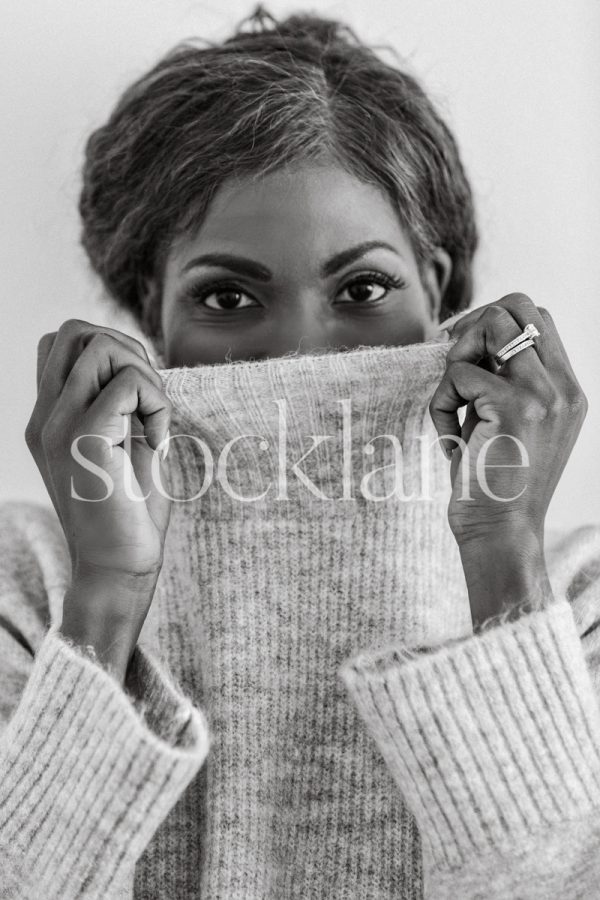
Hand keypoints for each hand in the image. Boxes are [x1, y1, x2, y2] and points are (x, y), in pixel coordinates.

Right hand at [25, 319, 171, 676]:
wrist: (118, 568)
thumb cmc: (128, 513)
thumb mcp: (121, 446)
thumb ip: (119, 406)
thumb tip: (139, 364)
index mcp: (51, 418)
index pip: (62, 342)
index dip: (109, 347)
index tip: (137, 393)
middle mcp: (47, 417)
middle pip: (75, 330)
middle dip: (127, 348)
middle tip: (148, 398)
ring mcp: (60, 426)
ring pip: (100, 344)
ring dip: (144, 371)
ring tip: (152, 417)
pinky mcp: (86, 439)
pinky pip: (128, 382)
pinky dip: (157, 402)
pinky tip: (157, 439)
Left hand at [429, 293, 587, 624]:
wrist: (501, 534)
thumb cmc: (493, 483)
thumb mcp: (506, 423)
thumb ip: (502, 381)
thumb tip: (468, 336)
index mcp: (567, 390)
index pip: (537, 317)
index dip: (494, 320)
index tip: (463, 351)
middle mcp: (564, 386)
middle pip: (517, 305)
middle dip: (474, 325)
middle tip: (453, 365)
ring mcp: (544, 393)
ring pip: (490, 324)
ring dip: (456, 357)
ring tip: (452, 402)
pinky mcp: (515, 406)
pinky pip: (459, 372)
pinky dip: (441, 400)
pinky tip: (449, 436)